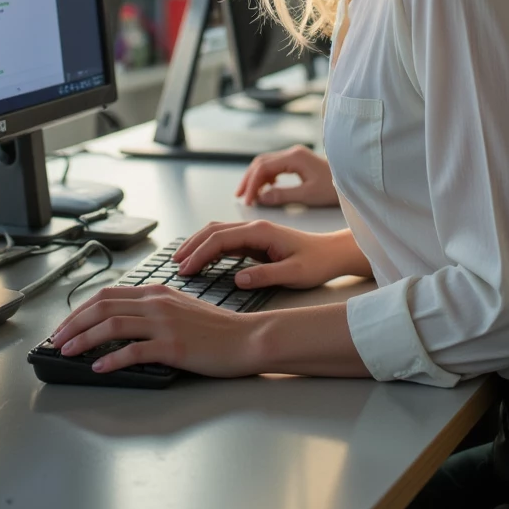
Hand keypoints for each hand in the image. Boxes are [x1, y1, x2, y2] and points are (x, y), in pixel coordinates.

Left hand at [49, 286, 258, 377]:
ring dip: (84, 339)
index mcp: (156, 292)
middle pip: (103, 306)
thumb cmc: (214, 330)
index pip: (107, 295)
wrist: (245, 339)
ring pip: (112, 325)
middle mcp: (157, 303)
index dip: (80, 310)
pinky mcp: (173, 345)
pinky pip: (134, 351)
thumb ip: (151, 310)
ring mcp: (165, 323)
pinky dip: (112, 359)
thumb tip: (120, 322)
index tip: (65, 326)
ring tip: (67, 353)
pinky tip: (99, 368)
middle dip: (73, 324)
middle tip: (56, 340)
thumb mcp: (179, 309)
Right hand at [174, 219, 358, 288]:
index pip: (220, 239)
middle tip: (175, 264)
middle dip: (192, 246)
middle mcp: (255, 228)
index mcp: (261, 232)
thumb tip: (238, 279)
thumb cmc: (318, 262)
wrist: (334, 253)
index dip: (200, 254)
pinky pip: (227, 242)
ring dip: (198, 245)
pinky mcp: (256, 241)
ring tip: (182, 261)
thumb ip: (266, 275)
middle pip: (213, 231)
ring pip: (218, 233)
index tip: (185, 269)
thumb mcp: (295, 274)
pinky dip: (210, 249)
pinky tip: (203, 260)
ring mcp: (255, 233)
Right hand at [236, 146, 338, 207]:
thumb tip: (261, 198)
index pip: (263, 167)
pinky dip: (266, 177)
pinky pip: (275, 166)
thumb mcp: (309, 195)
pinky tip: (266, 189)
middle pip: (261, 162)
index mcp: (295, 157)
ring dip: (256, 178)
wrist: (356, 179)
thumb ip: (283, 195)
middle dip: (249, 179)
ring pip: (266, 163)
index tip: (247, 200)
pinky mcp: (298, 161)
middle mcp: (293, 152)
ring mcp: (295, 156)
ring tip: (249, 195)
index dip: (251, 184)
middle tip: (240, 196)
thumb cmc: (336, 187)